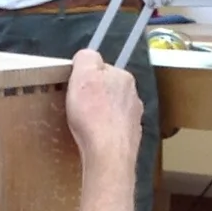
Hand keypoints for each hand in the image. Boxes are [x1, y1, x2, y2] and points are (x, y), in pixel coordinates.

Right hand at [64, 49, 141, 170]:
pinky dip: (105, 132)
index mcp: (124, 78)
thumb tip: (86, 57)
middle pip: (109, 90)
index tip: (76, 88)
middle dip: (95, 96)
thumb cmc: (93, 113)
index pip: (102, 69)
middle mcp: (134, 96)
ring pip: (113, 110)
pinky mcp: (131, 139)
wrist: (108, 153)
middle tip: (78, 107)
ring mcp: (135, 119)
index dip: (86, 77)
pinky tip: (95, 138)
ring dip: (101, 115)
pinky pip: (115, 130)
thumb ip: (86, 58)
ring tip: (85, 125)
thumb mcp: (84, 75)